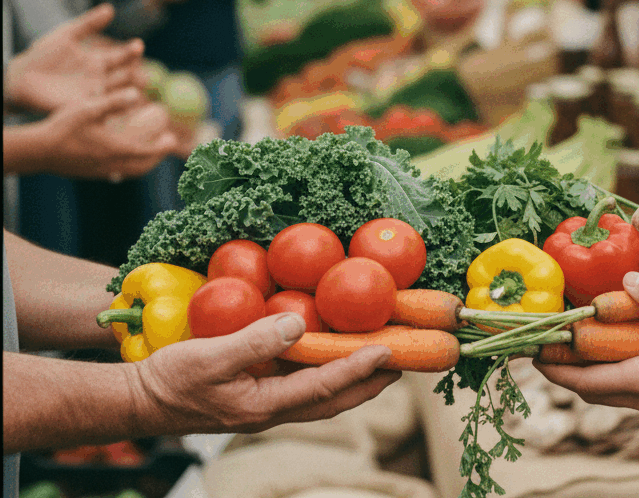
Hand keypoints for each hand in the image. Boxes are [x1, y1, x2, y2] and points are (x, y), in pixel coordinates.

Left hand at [5, 5, 145, 113]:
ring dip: (128, 97)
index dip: (131, 51)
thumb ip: (88, 24)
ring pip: (119, 97)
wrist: (21, 78)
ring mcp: (95, 96)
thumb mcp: (66, 36)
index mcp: (99, 62)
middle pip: (126, 78)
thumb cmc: (42, 56)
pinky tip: (121, 110)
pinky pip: (103, 111)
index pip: (122, 57)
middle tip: (143, 74)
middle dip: (137, 77)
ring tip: (135, 95)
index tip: (138, 45)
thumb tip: (111, 8)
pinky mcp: (85, 110)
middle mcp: (101, 80)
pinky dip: (113, 111)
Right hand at [34, 88, 177, 178]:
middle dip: (157, 157)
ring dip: (144, 163)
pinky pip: (117, 174)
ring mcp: (101, 172)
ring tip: (149, 153)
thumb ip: (113, 101)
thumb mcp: (88, 108)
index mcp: (115, 149)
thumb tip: (137, 93)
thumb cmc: (62, 126)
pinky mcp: (91, 175)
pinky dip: (128, 167)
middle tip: (165, 145)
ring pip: (131, 172)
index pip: (147, 152)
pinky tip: (124, 159)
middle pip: (143, 166)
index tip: (172, 139)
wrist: (38, 151)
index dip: (162, 147)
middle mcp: (112, 165)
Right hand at [131, 313, 401, 434]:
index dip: (359, 369)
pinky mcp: (260, 393)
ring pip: (323, 393)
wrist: (142, 401)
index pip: (325, 387)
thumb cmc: (172, 380)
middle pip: (335, 399)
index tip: (387, 351)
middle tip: (403, 360)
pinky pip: (305, 383)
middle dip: (371, 382)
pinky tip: (332, 351)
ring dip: (355, 378)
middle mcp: (274, 409)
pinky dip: (328, 370)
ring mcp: (268, 404)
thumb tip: (296, 322)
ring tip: (381, 357)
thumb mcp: (210, 357)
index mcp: (266, 406)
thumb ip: (254, 341)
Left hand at [534, 272, 638, 421]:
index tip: (534, 356)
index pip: (583, 383)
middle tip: (551, 351)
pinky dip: (615, 378)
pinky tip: (623, 358)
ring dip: (592, 376)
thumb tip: (628, 280)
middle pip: (592, 392)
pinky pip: (632, 394)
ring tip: (580, 352)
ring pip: (612, 395)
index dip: (555, 370)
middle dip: (567, 373)